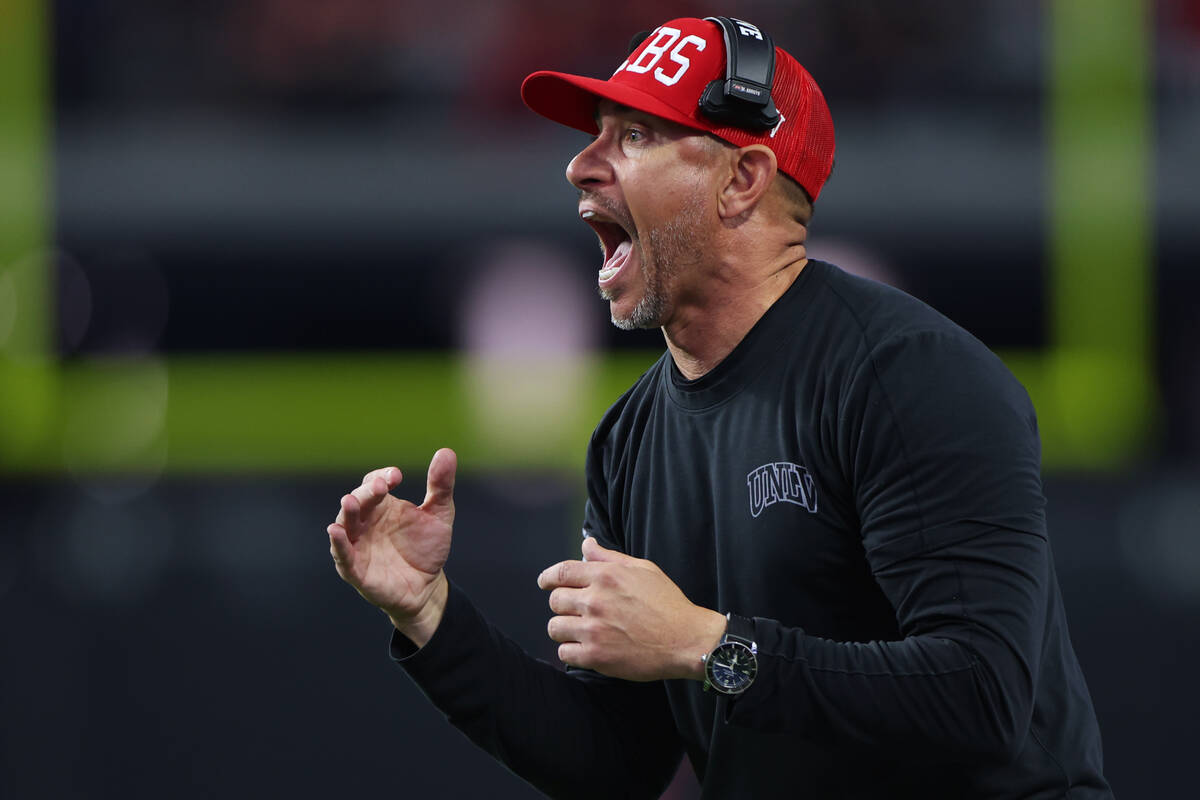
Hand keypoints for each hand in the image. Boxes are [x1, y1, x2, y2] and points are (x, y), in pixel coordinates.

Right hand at [327, 448, 456, 645]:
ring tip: (350, 501)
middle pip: (358, 501)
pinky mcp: (356, 570)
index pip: (373, 484)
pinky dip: (338, 544)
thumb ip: (441, 486)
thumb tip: (446, 452)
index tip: (396, 475)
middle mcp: (365, 523)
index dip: (381, 477)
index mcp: (382, 506)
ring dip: (347, 513)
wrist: (428, 586)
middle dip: (367, 492)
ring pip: (345, 525)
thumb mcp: (440, 514)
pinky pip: (343, 556)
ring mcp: (358, 546)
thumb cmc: (427, 548)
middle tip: (380, 486)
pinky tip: (335, 532)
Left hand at [537, 537, 725, 681]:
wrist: (686, 639)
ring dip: (564, 629)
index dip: (548, 578)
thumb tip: (586, 545)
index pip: (561, 573)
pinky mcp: (596, 656)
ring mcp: (594, 630)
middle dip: (561, 604)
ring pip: (555, 628)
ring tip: (580, 631)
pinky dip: (572, 651)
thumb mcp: (642, 569)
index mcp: (605, 576)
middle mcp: (595, 601)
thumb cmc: (667, 602)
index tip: (545, 583)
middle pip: (555, 600)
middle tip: (575, 611)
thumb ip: (608, 557)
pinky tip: (586, 648)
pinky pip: (564, 653)